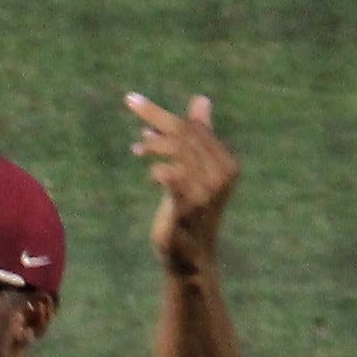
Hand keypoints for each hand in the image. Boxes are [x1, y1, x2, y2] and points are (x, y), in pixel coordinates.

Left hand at [128, 93, 235, 271]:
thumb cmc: (189, 211)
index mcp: (226, 162)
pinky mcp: (189, 207)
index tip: (134, 102)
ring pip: (179, 151)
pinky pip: (172, 178)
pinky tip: (154, 174)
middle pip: (185, 134)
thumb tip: (202, 100)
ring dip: (154, 144)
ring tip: (138, 148)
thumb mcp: (192, 170)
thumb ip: (196, 136)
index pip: (195, 127)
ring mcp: (207, 191)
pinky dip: (160, 173)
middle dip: (154, 118)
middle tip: (129, 105)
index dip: (162, 114)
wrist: (189, 257)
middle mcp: (222, 174)